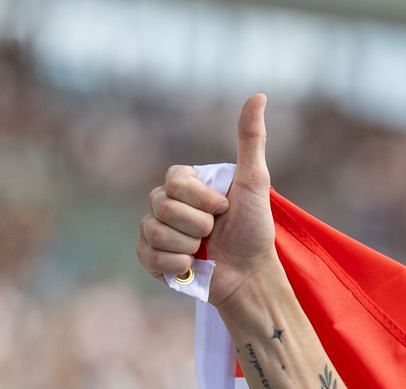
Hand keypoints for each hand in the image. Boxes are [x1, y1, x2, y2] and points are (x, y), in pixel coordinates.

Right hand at [136, 92, 276, 308]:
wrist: (251, 275)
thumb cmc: (255, 229)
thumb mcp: (255, 182)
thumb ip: (251, 140)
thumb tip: (258, 95)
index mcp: (185, 185)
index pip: (174, 180)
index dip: (200, 199)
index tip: (223, 209)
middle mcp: (166, 204)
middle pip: (161, 205)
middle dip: (197, 224)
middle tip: (216, 233)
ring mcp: (156, 231)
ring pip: (153, 230)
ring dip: (188, 245)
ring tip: (205, 251)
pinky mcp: (151, 258)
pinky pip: (147, 255)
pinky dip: (175, 264)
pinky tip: (192, 266)